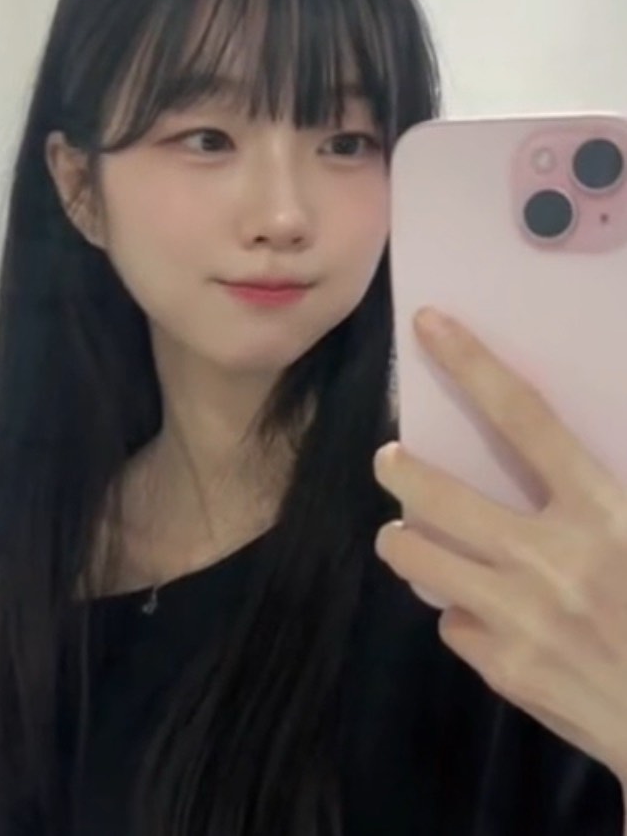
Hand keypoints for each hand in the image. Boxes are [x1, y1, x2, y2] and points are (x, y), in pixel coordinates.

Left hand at [373, 307, 626, 787]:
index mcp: (605, 513)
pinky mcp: (505, 669)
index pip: (526, 417)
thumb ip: (595, 495)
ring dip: (404, 541)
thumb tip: (540, 456)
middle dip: (397, 469)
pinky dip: (461, 615)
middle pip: (436, 492)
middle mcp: (553, 558)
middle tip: (389, 460)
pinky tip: (484, 619)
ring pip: (416, 556)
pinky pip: (452, 623)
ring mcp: (521, 617)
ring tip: (406, 535)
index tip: (428, 325)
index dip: (472, 365)